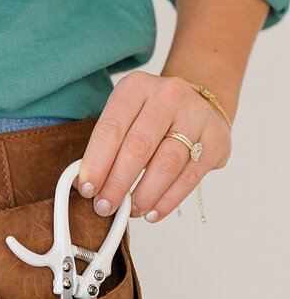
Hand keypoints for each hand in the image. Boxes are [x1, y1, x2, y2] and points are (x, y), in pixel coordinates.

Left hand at [75, 70, 231, 221]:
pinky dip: (168, 200)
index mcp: (137, 86)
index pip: (111, 128)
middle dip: (117, 183)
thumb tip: (82, 183)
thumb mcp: (124, 117)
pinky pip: (190, 177)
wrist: (198, 105)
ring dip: (144, 194)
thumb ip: (105, 146)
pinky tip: (153, 212)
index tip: (86, 189)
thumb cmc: (150, 117)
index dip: (96, 162)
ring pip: (166, 164)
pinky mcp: (216, 140)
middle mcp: (169, 95)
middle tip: (105, 206)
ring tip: (130, 210)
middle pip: (138, 147)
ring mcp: (197, 115)